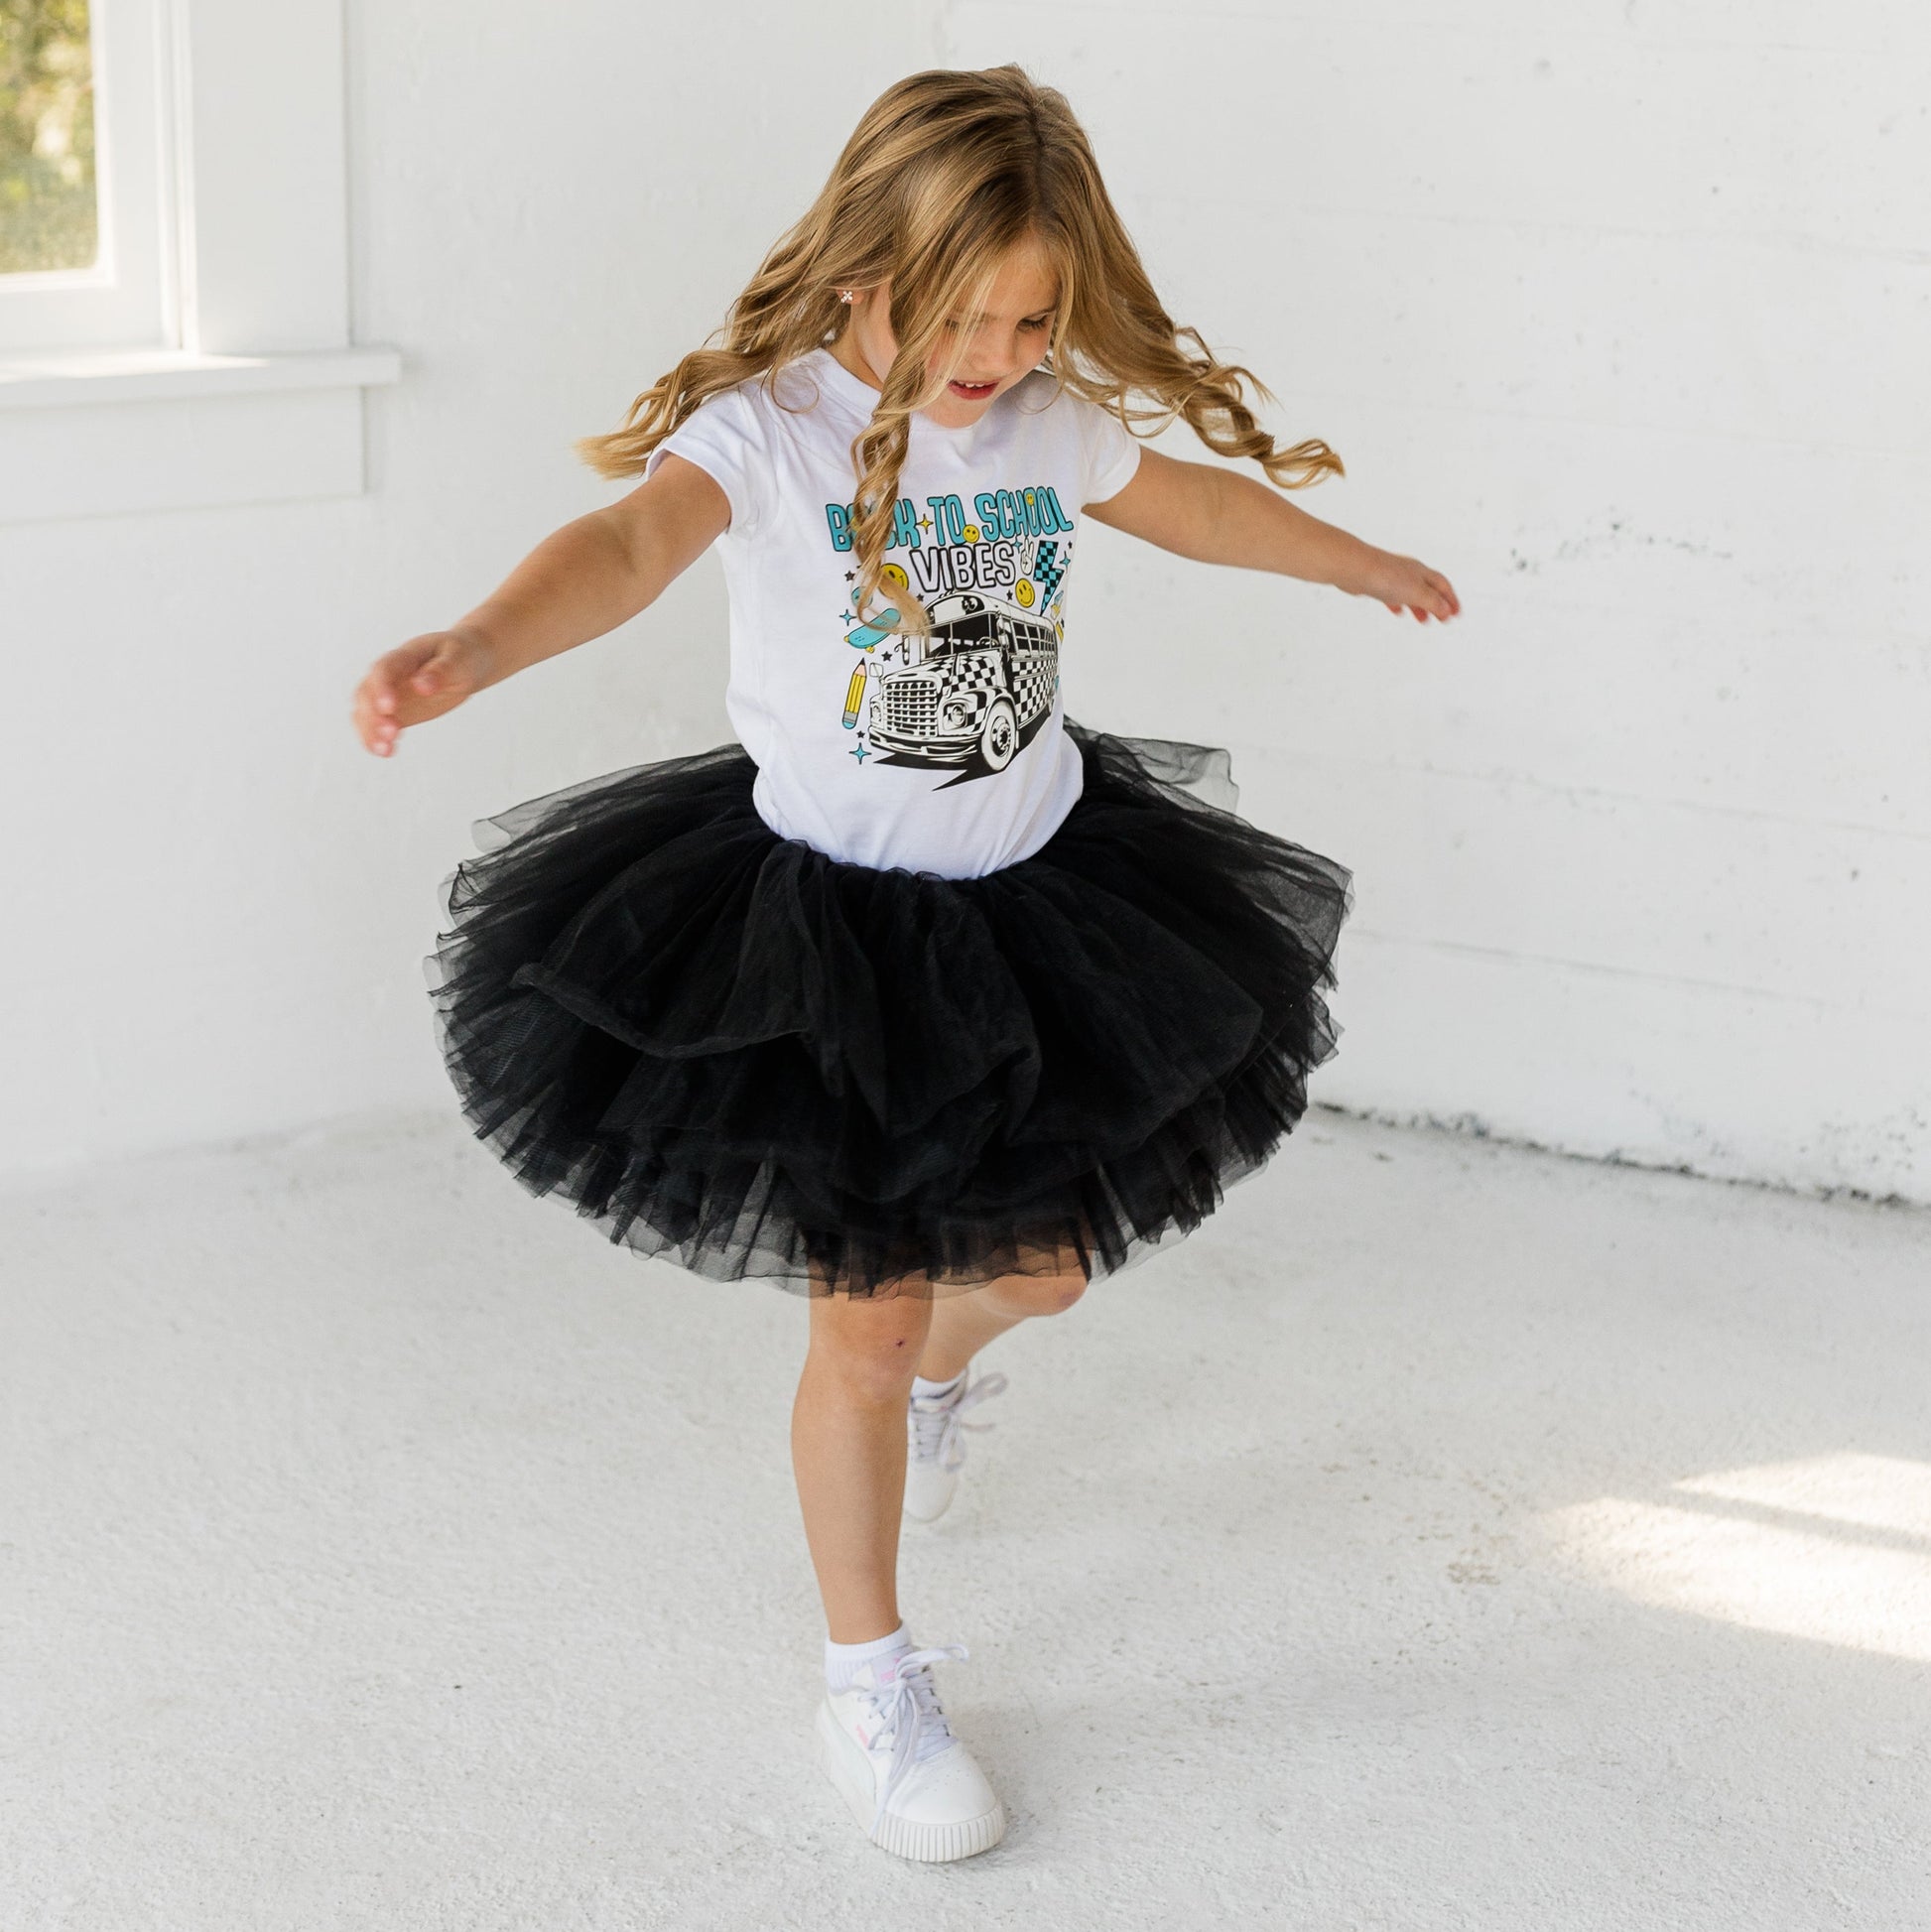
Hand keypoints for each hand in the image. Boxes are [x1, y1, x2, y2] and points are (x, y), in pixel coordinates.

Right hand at [351, 628, 494, 755]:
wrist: (465, 663)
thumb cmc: (462, 656)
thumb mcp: (459, 659)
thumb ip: (441, 671)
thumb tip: (422, 686)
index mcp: (404, 656)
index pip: (384, 670)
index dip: (382, 689)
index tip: (390, 708)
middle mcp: (389, 674)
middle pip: (367, 692)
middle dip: (374, 715)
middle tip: (392, 733)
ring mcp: (389, 693)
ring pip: (364, 711)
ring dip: (370, 731)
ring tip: (385, 750)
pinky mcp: (395, 712)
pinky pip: (375, 725)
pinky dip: (375, 739)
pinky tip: (386, 752)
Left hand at [1343, 545, 1460, 624]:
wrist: (1355, 569)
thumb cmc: (1386, 577)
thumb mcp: (1417, 593)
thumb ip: (1433, 603)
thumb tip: (1447, 611)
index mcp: (1422, 572)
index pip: (1443, 586)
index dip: (1451, 600)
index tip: (1457, 614)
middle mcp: (1409, 571)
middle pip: (1429, 589)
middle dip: (1438, 605)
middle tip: (1443, 620)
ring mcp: (1392, 576)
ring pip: (1411, 593)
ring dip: (1419, 607)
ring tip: (1423, 621)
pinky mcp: (1376, 582)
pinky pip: (1392, 594)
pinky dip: (1399, 604)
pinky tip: (1398, 611)